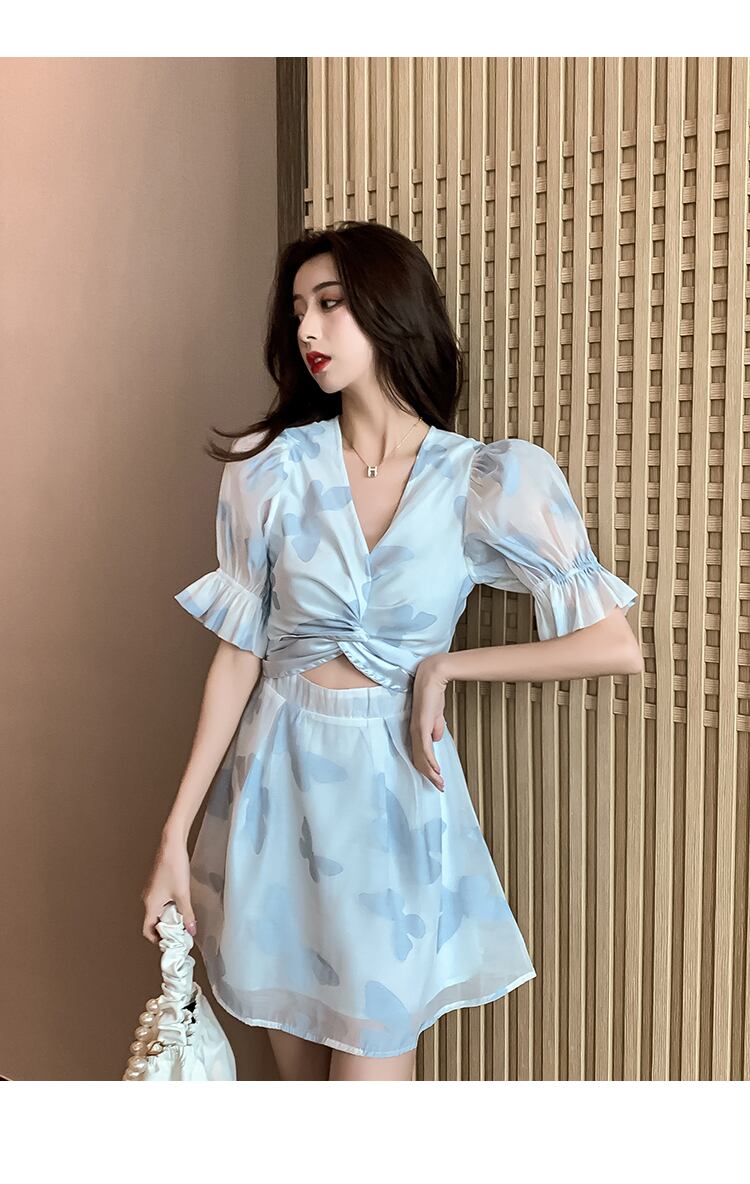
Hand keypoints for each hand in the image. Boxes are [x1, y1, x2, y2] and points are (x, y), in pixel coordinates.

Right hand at [140, 831, 196, 944]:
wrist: (172, 844)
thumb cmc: (174, 867)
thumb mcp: (183, 894)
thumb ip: (187, 914)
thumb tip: (191, 930)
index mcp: (150, 904)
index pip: (147, 930)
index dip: (157, 939)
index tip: (170, 942)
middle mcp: (147, 898)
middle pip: (152, 921)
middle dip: (166, 929)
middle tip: (180, 932)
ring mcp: (151, 890)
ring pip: (157, 911)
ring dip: (168, 917)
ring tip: (183, 919)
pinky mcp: (157, 883)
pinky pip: (160, 901)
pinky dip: (169, 907)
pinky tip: (181, 903)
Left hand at [409, 655, 448, 790]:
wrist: (432, 679)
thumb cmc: (433, 695)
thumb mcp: (436, 716)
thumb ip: (435, 728)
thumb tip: (436, 740)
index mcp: (415, 731)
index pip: (418, 756)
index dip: (427, 770)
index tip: (436, 780)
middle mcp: (413, 733)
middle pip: (418, 761)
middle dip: (430, 777)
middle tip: (439, 787)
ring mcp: (416, 730)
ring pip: (421, 758)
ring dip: (431, 773)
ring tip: (439, 783)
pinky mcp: (421, 726)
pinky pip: (425, 748)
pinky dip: (431, 762)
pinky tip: (436, 770)